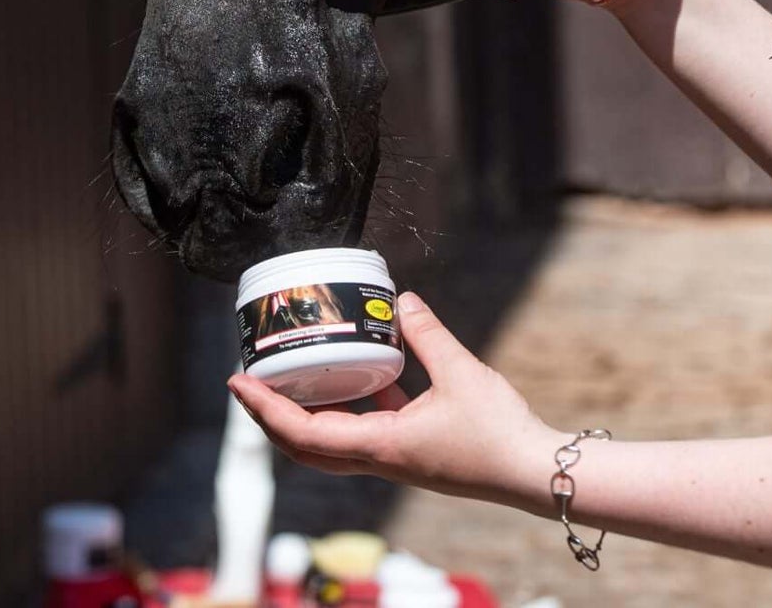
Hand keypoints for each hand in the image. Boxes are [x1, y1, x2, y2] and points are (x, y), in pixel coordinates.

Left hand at [228, 292, 556, 506]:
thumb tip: (402, 299)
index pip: (305, 434)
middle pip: (307, 445)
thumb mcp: (461, 372)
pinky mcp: (413, 450)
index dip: (267, 409)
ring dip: (305, 411)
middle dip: (272, 414)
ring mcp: (396, 457)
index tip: (239, 384)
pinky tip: (360, 371)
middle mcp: (380, 458)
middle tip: (248, 381)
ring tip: (291, 373)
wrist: (533, 472)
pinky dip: (351, 403)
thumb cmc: (498, 431)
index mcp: (382, 447)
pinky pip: (366, 428)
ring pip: (333, 439)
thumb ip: (428, 333)